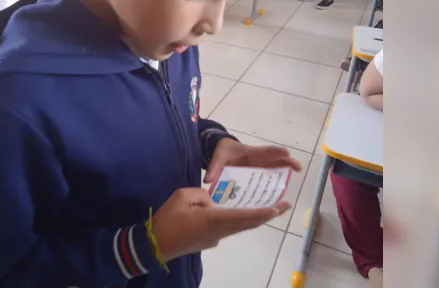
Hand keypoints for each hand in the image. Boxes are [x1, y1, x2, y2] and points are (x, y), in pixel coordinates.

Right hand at [152, 188, 289, 260]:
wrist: (154, 244)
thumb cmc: (168, 219)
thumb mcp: (183, 196)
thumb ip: (202, 194)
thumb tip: (211, 200)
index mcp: (215, 219)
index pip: (245, 216)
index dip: (263, 212)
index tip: (278, 208)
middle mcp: (219, 231)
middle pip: (247, 224)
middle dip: (266, 215)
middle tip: (283, 207)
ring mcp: (214, 238)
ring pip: (238, 227)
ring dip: (252, 219)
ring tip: (265, 209)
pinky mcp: (208, 241)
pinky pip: (226, 228)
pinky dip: (236, 220)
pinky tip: (235, 213)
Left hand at [204, 138, 301, 183]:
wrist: (220, 150)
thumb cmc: (222, 151)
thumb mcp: (218, 157)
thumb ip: (214, 168)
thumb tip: (208, 181)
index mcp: (250, 153)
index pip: (264, 151)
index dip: (275, 152)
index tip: (286, 152)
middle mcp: (257, 159)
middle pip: (275, 159)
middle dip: (287, 161)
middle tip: (298, 167)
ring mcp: (258, 166)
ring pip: (274, 167)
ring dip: (285, 171)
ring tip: (296, 176)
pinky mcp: (255, 173)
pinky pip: (267, 176)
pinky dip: (274, 181)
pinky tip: (280, 192)